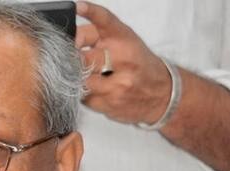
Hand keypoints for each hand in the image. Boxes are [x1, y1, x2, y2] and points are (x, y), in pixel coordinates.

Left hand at [76, 1, 171, 124]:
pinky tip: (97, 90)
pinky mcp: (109, 103)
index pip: (105, 21)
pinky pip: (82, 97)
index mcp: (125, 39)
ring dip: (76, 78)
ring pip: (79, 80)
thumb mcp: (124, 42)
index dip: (90, 12)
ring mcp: (117, 84)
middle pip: (81, 57)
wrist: (162, 93)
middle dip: (71, 60)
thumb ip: (94, 36)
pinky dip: (83, 93)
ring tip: (89, 76)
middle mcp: (123, 60)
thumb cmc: (138, 64)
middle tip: (71, 60)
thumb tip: (67, 37)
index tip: (76, 6)